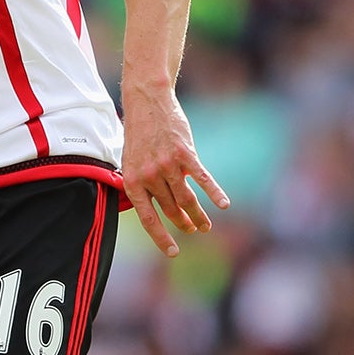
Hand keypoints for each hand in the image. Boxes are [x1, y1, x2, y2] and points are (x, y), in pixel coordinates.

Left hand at [121, 82, 228, 257]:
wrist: (147, 102)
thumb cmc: (140, 133)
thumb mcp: (130, 161)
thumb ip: (140, 184)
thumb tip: (150, 208)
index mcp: (132, 181)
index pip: (148, 218)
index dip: (161, 237)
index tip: (173, 252)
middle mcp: (149, 176)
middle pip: (171, 209)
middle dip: (183, 223)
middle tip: (192, 229)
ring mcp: (167, 166)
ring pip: (187, 199)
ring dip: (199, 215)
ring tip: (205, 226)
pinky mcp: (185, 154)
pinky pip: (203, 179)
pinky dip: (215, 193)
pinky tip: (224, 204)